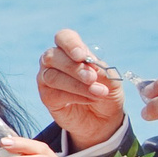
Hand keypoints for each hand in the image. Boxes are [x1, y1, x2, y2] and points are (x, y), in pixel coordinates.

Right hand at [37, 29, 126, 149]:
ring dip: (77, 85)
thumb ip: (100, 70)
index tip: (82, 56)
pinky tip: (89, 99)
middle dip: (74, 68)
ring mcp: (47, 79)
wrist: (104, 119)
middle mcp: (54, 61)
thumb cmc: (106, 92)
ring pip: (53, 77)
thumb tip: (89, 64)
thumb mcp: (110, 79)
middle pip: (53, 56)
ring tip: (98, 92)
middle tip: (92, 78)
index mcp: (70, 50)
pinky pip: (55, 93)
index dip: (71, 44)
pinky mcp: (46, 97)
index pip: (64, 38)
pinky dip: (75, 97)